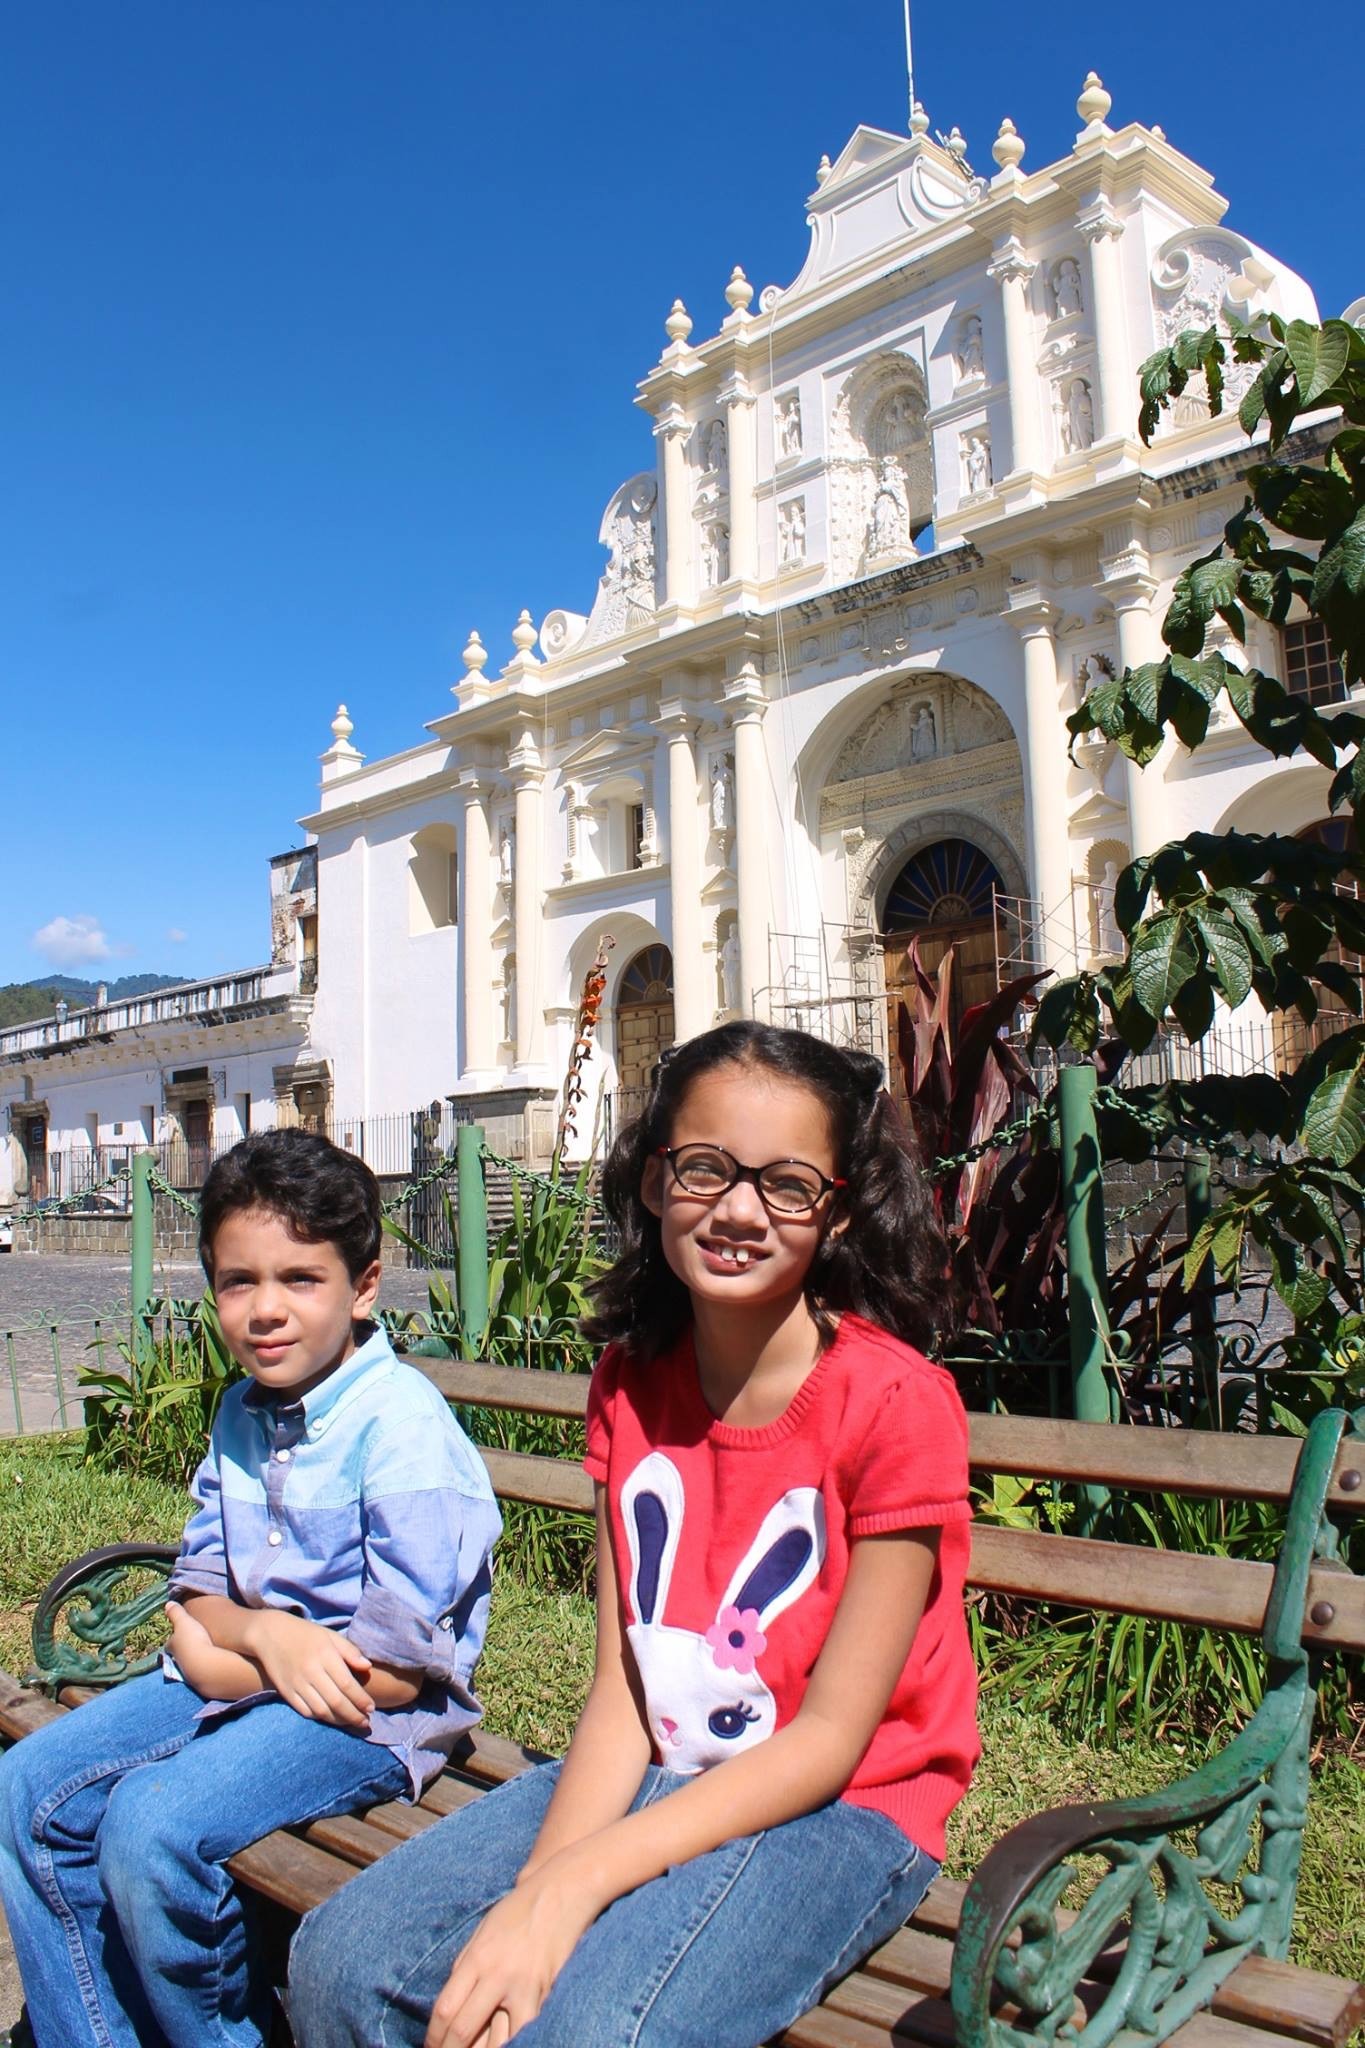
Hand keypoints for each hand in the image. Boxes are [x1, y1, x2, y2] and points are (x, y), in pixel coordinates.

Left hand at [166, 1598, 215, 1684]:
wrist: (207, 1666)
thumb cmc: (193, 1641)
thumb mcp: (184, 1621)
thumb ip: (176, 1613)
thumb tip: (167, 1604)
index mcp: (172, 1647)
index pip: (170, 1643)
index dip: (173, 1638)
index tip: (177, 1634)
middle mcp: (177, 1661)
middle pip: (178, 1656)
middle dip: (183, 1651)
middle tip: (190, 1645)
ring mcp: (189, 1672)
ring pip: (189, 1665)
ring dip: (194, 1660)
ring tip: (203, 1654)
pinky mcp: (203, 1680)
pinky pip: (203, 1671)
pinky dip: (205, 1667)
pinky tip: (212, 1665)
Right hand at [241, 1609, 375, 1728]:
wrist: (270, 1634)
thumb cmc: (306, 1634)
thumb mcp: (330, 1636)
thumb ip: (350, 1651)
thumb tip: (368, 1667)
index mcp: (325, 1655)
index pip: (347, 1684)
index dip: (361, 1699)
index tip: (372, 1708)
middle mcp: (311, 1672)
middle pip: (336, 1701)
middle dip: (354, 1715)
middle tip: (366, 1722)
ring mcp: (297, 1684)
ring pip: (321, 1710)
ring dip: (339, 1721)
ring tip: (352, 1723)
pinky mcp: (286, 1692)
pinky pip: (306, 1711)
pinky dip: (320, 1718)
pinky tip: (331, 1718)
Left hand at [424, 1859, 598, 2047]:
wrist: (563, 1891)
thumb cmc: (518, 1910)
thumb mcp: (482, 1932)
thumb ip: (465, 1968)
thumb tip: (451, 2006)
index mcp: (477, 1958)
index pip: (445, 2010)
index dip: (434, 2038)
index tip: (431, 2047)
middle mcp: (498, 1975)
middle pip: (464, 2030)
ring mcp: (525, 1987)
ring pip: (498, 2042)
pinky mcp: (547, 1994)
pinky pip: (527, 2031)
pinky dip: (515, 2042)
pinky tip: (507, 2044)